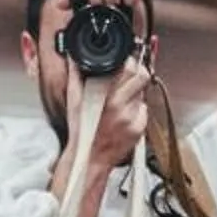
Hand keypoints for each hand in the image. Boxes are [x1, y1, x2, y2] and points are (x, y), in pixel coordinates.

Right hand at [84, 51, 153, 173]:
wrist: (89, 158)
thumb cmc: (80, 131)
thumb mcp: (74, 101)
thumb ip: (75, 75)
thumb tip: (73, 58)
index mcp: (106, 96)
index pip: (129, 67)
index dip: (129, 61)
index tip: (125, 61)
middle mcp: (121, 106)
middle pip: (142, 76)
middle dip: (137, 72)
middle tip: (128, 75)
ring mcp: (132, 118)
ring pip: (143, 92)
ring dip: (135, 90)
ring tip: (121, 97)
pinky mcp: (139, 129)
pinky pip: (143, 110)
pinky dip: (136, 108)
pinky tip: (124, 112)